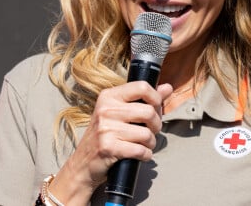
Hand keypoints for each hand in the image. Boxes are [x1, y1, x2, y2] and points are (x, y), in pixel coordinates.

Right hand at [49, 81, 172, 203]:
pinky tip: (141, 154)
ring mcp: (105, 129)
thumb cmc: (105, 135)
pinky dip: (146, 155)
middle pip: (149, 112)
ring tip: (145, 144)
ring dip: (151, 142)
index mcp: (109, 96)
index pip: (142, 87)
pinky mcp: (108, 148)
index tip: (156, 108)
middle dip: (156, 125)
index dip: (156, 98)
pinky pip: (140, 150)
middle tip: (151, 130)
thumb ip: (145, 98)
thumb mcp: (120, 112)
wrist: (83, 163)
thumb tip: (167, 88)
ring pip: (147, 133)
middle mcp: (105, 110)